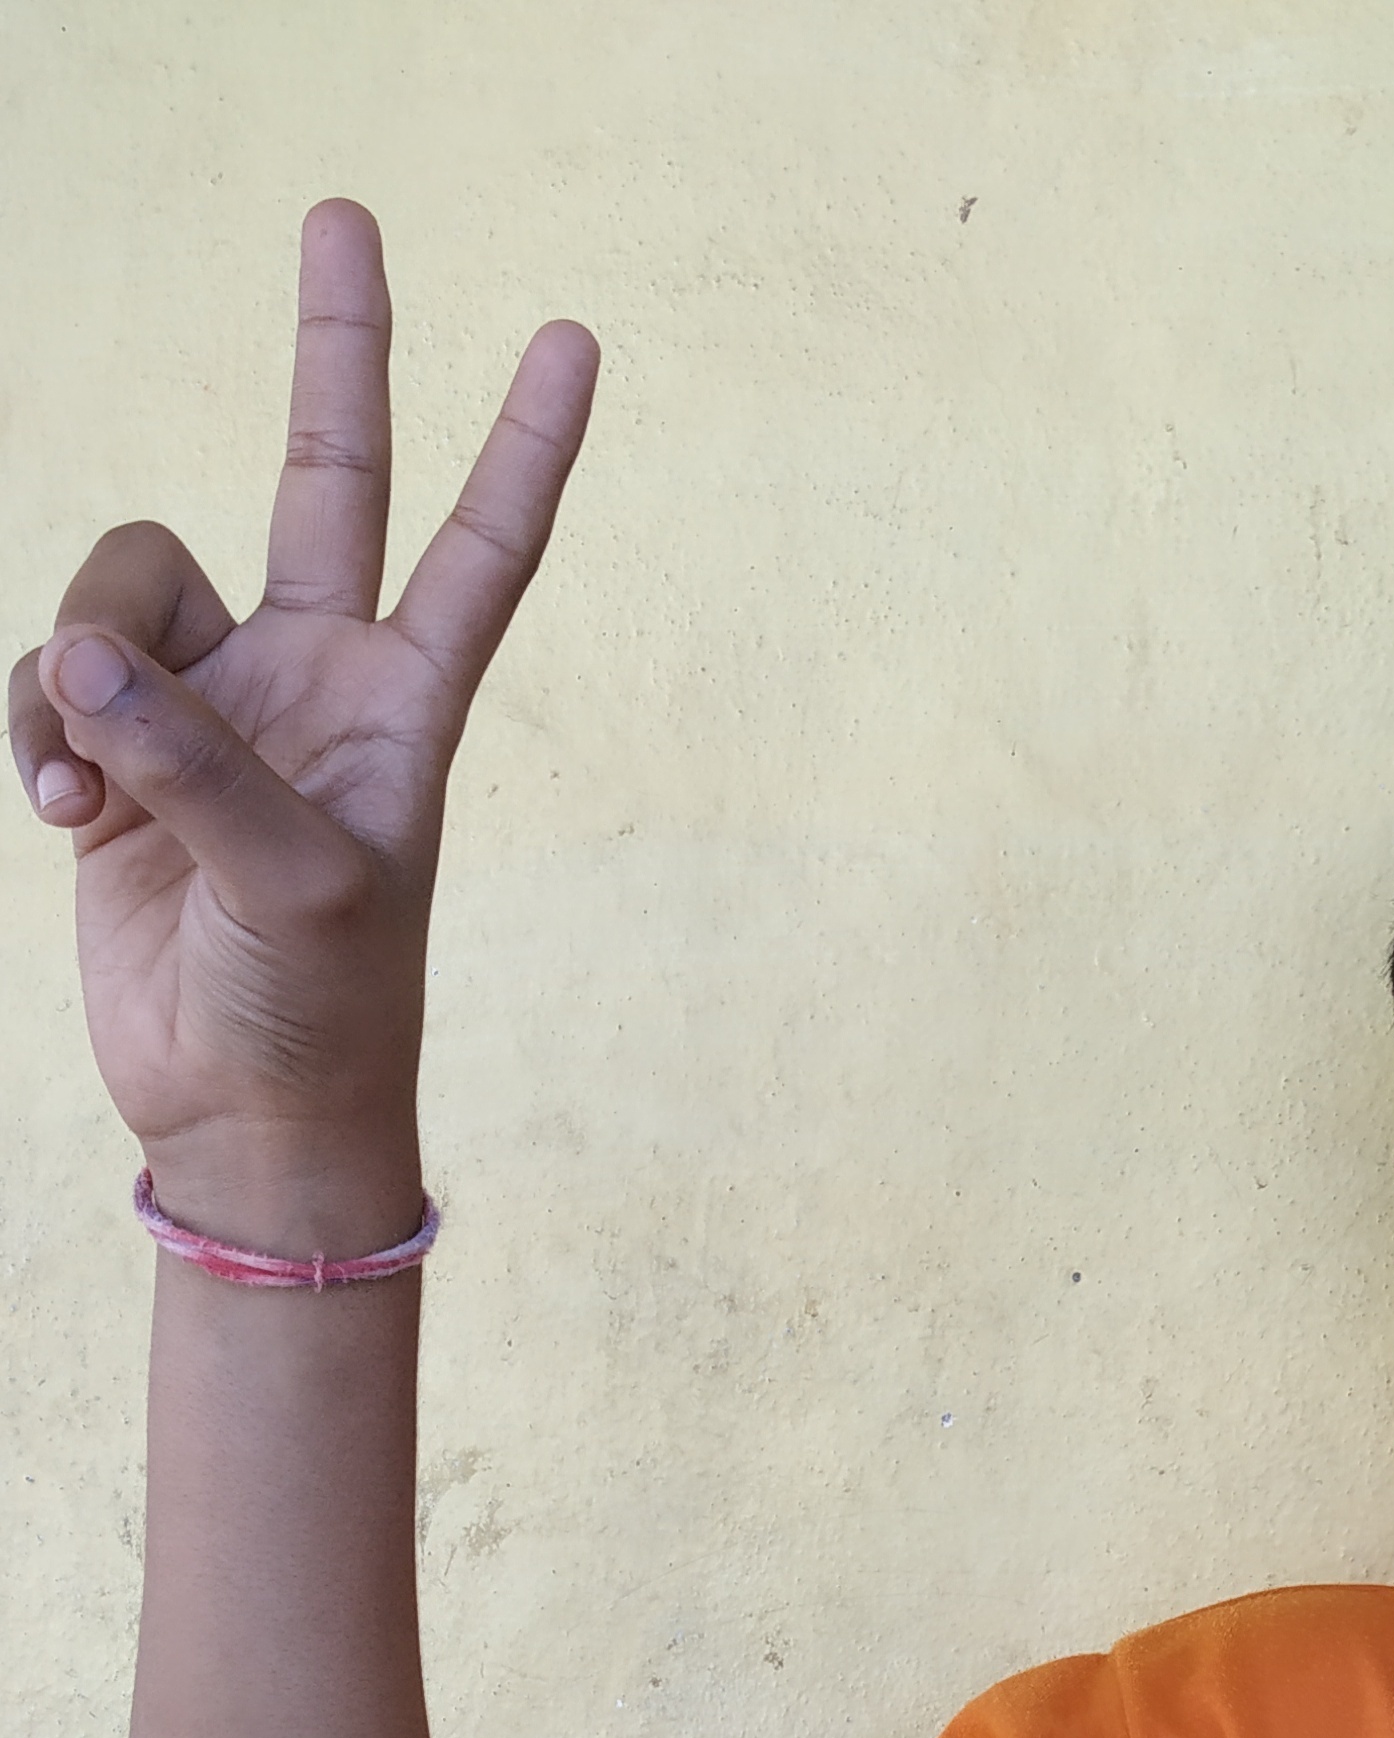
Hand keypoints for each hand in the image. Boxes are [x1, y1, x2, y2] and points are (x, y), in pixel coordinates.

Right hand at [8, 199, 595, 1250]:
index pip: (479, 547)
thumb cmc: (322, 1010)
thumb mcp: (296, 888)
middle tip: (346, 208)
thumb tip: (82, 668)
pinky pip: (51, 673)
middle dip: (334, 349)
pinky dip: (35, 727)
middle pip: (320, 472)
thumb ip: (196, 765)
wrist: (244, 1108)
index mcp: (405, 704)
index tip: (575, 342)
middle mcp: (317, 677)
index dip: (524, 448)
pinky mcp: (120, 748)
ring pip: (124, 588)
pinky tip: (58, 812)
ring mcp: (215, 705)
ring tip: (90, 793)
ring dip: (79, 669)